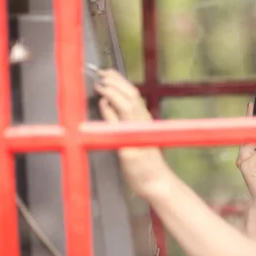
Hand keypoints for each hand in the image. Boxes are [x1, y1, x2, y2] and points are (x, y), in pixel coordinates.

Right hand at [94, 69, 168, 196]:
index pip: (124, 99)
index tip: (97, 84)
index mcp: (137, 124)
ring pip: (134, 97)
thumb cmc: (142, 172)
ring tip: (108, 77)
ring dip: (121, 85)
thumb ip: (114, 127)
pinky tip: (117, 93)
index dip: (110, 90)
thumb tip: (105, 103)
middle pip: (130, 93)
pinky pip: (134, 105)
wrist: (157, 183)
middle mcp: (143, 120)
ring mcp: (144, 123)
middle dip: (116, 81)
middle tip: (101, 73)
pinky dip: (124, 94)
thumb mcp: (125, 152)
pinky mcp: (142, 127)